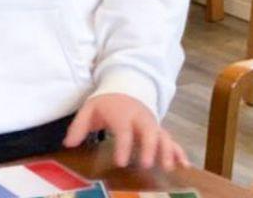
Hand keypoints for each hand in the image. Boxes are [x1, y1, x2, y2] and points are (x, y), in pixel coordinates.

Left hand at [63, 93, 188, 170]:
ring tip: (168, 168)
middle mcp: (140, 118)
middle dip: (149, 148)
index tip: (122, 162)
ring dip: (167, 151)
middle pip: (149, 132)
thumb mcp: (89, 109)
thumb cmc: (107, 102)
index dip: (124, 146)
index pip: (124, 131)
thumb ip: (79, 126)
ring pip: (163, 136)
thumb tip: (68, 144)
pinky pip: (171, 140)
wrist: (127, 85)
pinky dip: (178, 151)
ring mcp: (152, 124)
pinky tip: (183, 165)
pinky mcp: (158, 129)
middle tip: (146, 164)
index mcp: (122, 114)